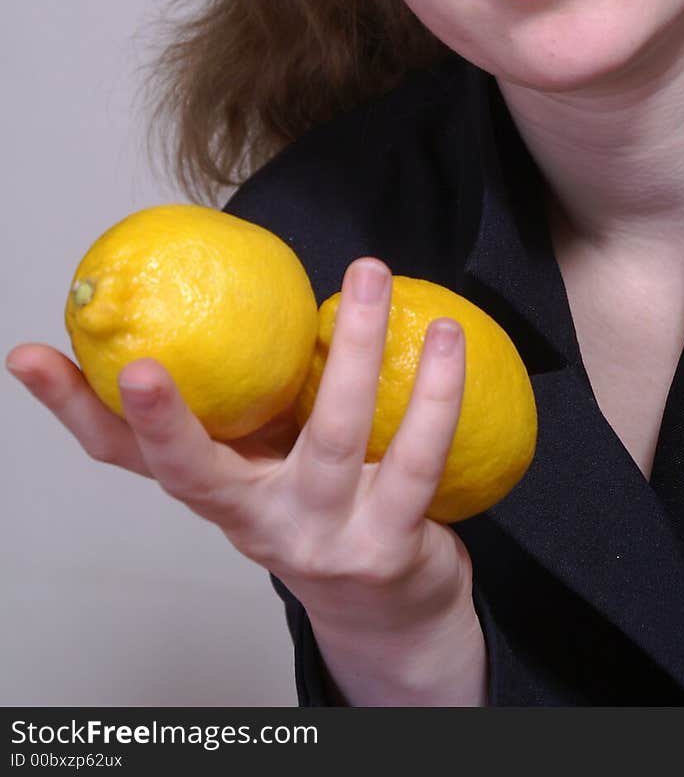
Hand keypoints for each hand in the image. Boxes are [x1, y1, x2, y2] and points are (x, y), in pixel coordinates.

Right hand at [7, 257, 483, 701]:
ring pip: (330, 439)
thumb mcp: (268, 455)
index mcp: (219, 493)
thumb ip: (243, 393)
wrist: (395, 609)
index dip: (77, 408)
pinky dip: (435, 393)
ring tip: (367, 272)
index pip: (127, 457)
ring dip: (353, 349)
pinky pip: (417, 459)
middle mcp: (256, 526)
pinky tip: (444, 335)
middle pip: (201, 471)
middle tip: (143, 359)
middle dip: (164, 420)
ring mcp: (321, 541)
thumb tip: (208, 286)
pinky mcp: (388, 548)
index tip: (35, 356)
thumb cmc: (323, 504)